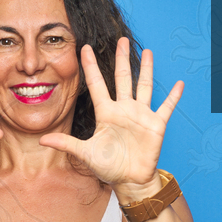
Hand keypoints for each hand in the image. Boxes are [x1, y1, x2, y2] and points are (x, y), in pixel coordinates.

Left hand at [39, 37, 183, 196]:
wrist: (129, 181)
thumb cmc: (108, 167)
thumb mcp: (85, 153)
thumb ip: (66, 144)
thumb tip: (42, 139)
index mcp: (106, 113)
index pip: (96, 85)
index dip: (90, 67)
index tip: (85, 48)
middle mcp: (123, 109)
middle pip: (122, 78)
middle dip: (122, 59)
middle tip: (121, 40)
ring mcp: (141, 115)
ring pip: (144, 86)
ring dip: (146, 69)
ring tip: (148, 52)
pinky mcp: (156, 124)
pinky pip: (166, 107)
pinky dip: (173, 96)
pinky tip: (179, 84)